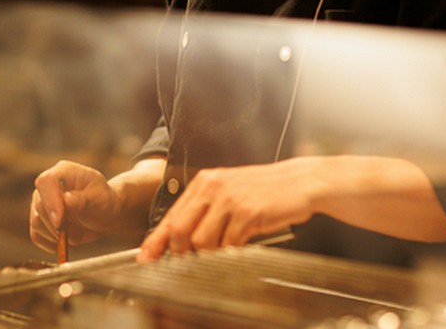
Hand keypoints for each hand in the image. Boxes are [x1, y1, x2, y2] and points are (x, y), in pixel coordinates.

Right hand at [30, 160, 121, 252]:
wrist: (104, 215)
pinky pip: (36, 235)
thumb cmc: (104, 201)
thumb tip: (66, 200)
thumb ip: (83, 199)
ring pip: (36, 222)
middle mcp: (48, 185)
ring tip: (75, 234)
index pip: (45, 181)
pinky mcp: (39, 219)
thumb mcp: (99, 199)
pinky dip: (50, 243)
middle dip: (57, 224)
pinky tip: (65, 241)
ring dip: (55, 235)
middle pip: (39, 205)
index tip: (60, 222)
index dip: (50, 201)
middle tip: (75, 232)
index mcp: (63, 171)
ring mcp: (41, 201)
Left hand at [139, 159, 315, 260]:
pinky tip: (240, 245)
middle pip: (180, 229)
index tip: (146, 257)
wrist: (299, 181)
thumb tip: (183, 240)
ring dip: (209, 254)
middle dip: (179, 252)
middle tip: (185, 263)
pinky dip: (231, 252)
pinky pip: (229, 244)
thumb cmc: (264, 190)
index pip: (172, 215)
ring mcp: (229, 199)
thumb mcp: (229, 191)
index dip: (156, 240)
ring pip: (202, 240)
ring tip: (223, 250)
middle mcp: (213, 187)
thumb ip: (206, 210)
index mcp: (204, 182)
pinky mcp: (247, 212)